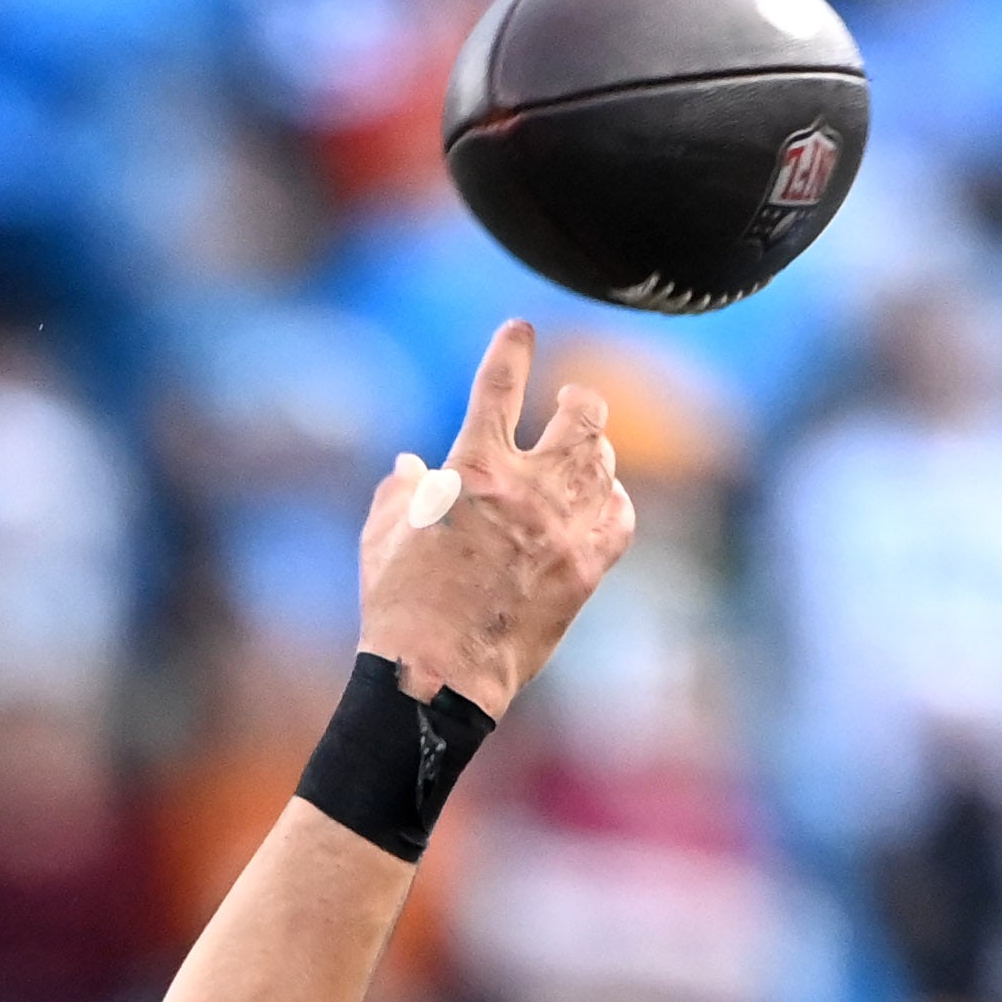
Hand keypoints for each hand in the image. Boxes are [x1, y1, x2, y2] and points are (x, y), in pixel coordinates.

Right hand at [358, 318, 634, 718]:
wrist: (438, 673)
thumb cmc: (398, 604)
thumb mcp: (381, 535)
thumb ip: (399, 489)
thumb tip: (410, 466)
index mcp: (471, 468)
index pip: (498, 384)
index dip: (511, 347)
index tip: (520, 328)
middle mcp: (528, 488)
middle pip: (581, 417)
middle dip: (579, 400)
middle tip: (573, 399)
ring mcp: (564, 528)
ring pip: (603, 462)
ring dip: (593, 449)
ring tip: (583, 451)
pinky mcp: (586, 568)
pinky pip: (619, 515)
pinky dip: (612, 500)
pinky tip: (602, 501)